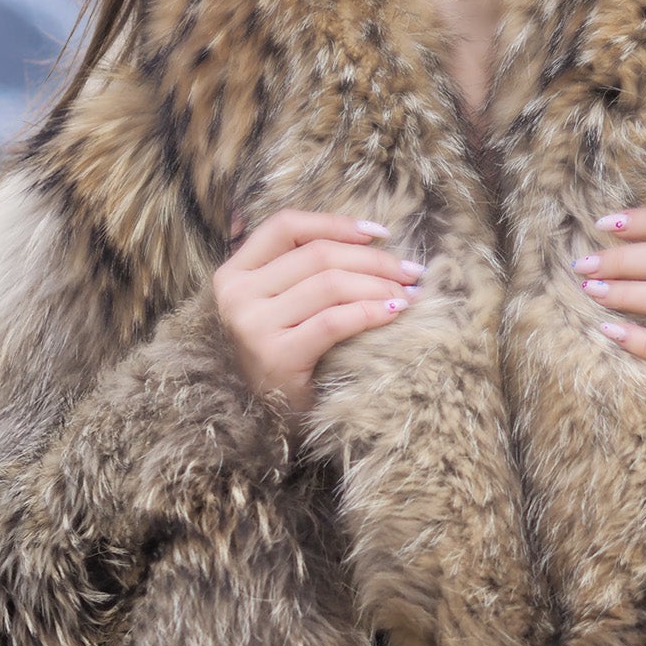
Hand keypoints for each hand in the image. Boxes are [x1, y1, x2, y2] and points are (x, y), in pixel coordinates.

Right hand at [212, 208, 422, 416]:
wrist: (272, 422)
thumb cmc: (288, 358)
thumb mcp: (281, 306)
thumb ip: (301, 270)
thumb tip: (369, 235)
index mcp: (233, 273)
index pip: (285, 227)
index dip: (335, 223)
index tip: (380, 233)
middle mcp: (236, 295)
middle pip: (317, 255)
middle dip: (373, 259)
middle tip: (411, 270)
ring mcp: (252, 325)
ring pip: (330, 284)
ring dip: (380, 286)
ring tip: (410, 293)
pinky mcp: (275, 356)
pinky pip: (334, 321)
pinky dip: (371, 312)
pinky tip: (396, 313)